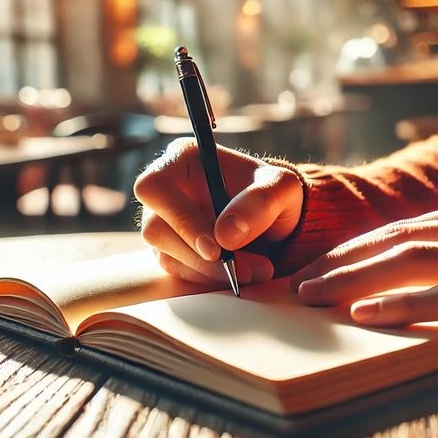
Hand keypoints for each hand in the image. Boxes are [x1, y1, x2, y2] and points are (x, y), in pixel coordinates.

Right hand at [135, 138, 302, 285]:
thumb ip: (260, 202)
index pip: (155, 187)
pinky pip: (179, 272)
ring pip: (168, 256)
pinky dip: (210, 278)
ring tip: (255, 268)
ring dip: (210, 271)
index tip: (215, 248)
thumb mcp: (282, 188)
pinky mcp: (170, 249)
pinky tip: (239, 270)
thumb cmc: (271, 192)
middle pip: (156, 229)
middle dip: (199, 257)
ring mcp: (164, 221)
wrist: (274, 218)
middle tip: (240, 269)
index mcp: (183, 159)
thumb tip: (226, 236)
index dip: (179, 219)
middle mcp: (164, 190)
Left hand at [292, 194, 437, 341]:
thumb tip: (414, 261)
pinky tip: (368, 316)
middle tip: (299, 284)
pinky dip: (403, 304)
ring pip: (413, 261)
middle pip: (398, 240)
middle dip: (342, 263)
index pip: (406, 227)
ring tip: (317, 298)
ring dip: (356, 281)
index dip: (356, 248)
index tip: (319, 266)